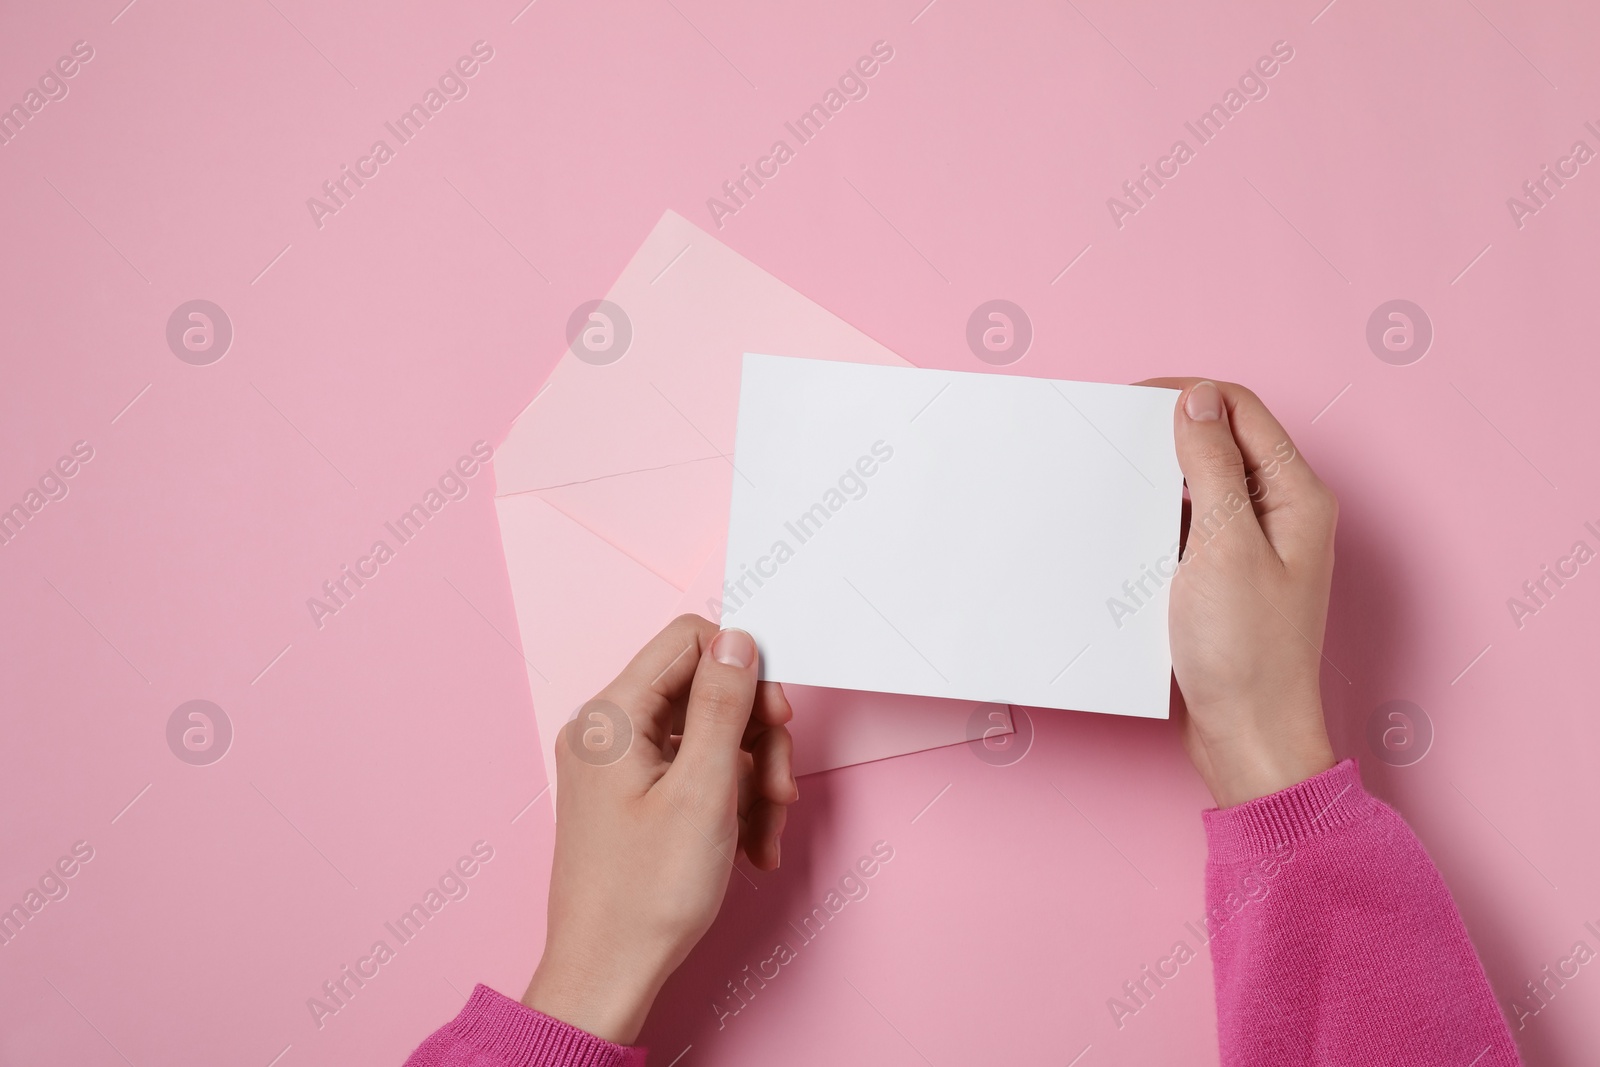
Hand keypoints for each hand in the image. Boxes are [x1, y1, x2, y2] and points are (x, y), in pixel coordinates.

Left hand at [522, 615, 797, 1044]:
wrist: (606, 975)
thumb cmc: (646, 896)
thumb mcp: (703, 790)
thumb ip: (722, 705)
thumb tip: (736, 637)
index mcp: (611, 718)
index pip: (688, 642)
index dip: (744, 672)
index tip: (778, 719)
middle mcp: (607, 733)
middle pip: (703, 692)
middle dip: (755, 738)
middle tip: (778, 789)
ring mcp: (618, 767)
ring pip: (707, 737)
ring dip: (750, 778)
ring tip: (766, 830)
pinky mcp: (632, 797)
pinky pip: (693, 773)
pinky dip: (729, 802)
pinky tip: (751, 847)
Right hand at [1138, 379, 1338, 806]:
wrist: (1248, 737)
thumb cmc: (1247, 654)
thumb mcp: (1224, 547)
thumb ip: (1213, 466)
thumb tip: (1196, 401)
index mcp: (1297, 496)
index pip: (1240, 410)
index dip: (1186, 395)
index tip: (1131, 400)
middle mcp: (1282, 513)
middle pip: (1223, 441)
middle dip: (1169, 432)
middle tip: (1115, 437)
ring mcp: (1255, 546)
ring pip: (1204, 482)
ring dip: (1162, 476)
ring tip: (1117, 480)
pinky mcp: (1227, 575)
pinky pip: (1193, 524)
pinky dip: (1162, 516)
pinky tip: (1131, 528)